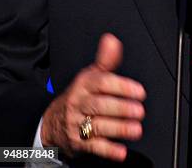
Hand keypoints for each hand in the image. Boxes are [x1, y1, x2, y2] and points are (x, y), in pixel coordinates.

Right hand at [41, 33, 145, 161]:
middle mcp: (79, 103)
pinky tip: (121, 151)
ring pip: (97, 126)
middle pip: (99, 105)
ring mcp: (77, 124)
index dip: (121, 86)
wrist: (52, 122)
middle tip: (139, 110)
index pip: (101, 83)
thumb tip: (113, 40)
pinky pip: (93, 147)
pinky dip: (108, 150)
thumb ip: (106, 60)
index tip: (139, 91)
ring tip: (136, 129)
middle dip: (121, 108)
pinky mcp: (78, 143)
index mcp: (83, 85)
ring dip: (118, 128)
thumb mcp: (90, 75)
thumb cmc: (79, 96)